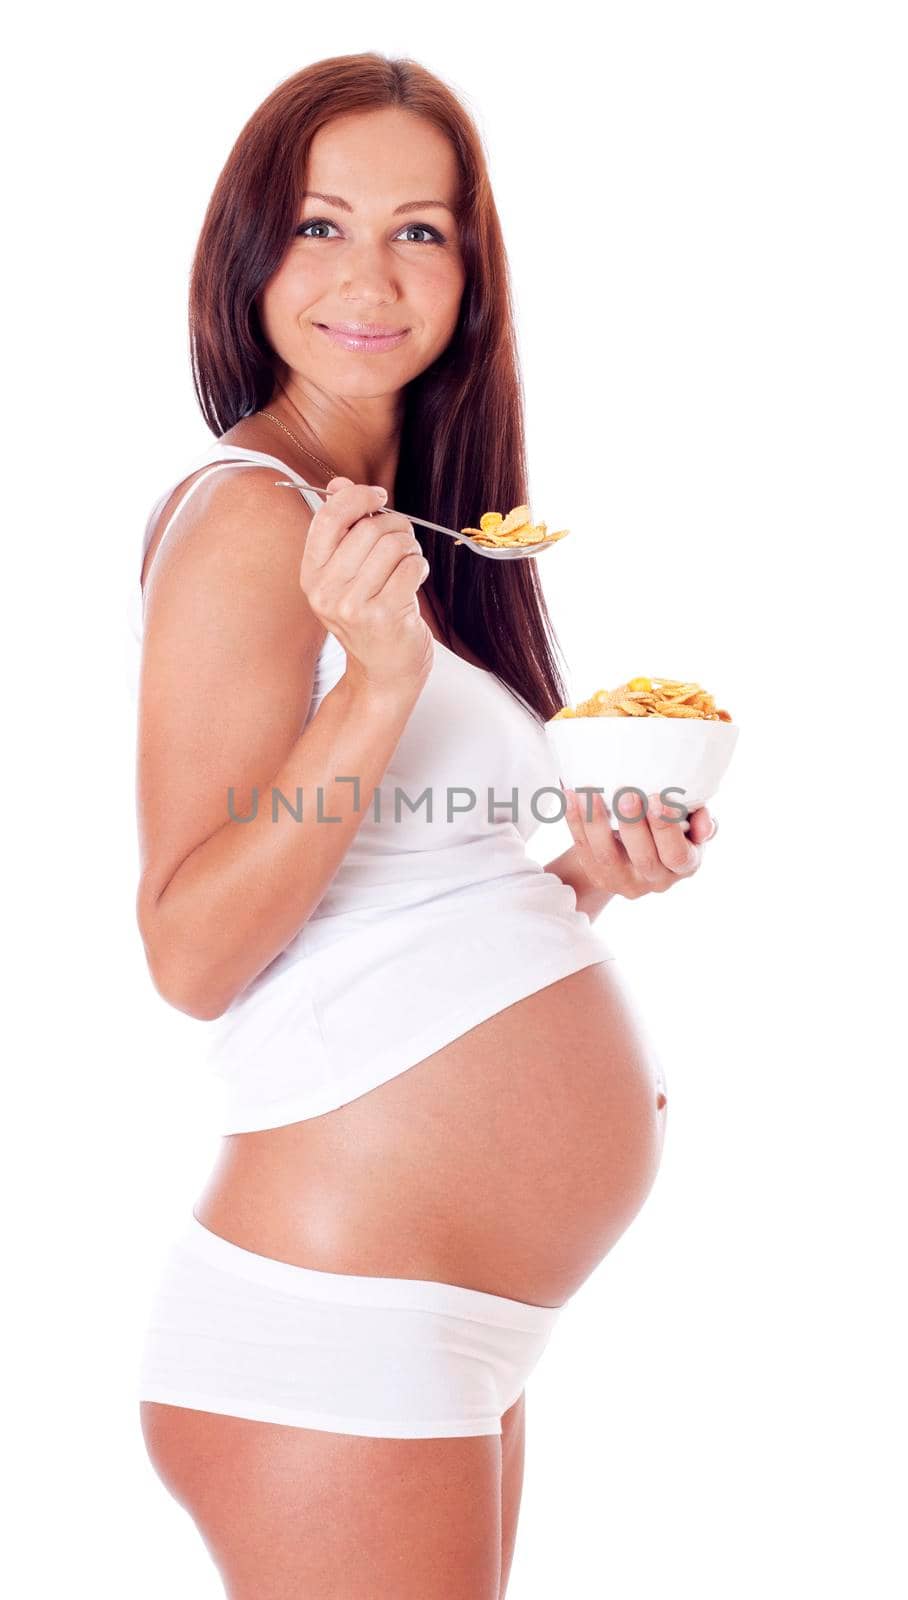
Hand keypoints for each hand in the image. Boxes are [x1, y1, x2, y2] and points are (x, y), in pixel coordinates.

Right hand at [300, 477, 434, 693]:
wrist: (383, 673)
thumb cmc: (369, 617)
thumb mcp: (346, 575)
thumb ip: (342, 528)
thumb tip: (339, 483)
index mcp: (311, 575)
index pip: (328, 517)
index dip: (358, 497)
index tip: (379, 498)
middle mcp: (326, 590)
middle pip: (369, 528)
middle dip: (396, 526)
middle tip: (403, 541)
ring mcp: (353, 605)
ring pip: (394, 544)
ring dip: (410, 548)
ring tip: (408, 564)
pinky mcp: (384, 615)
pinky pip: (411, 566)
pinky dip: (420, 567)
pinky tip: (414, 582)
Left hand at [563, 789, 718, 899]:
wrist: (634, 853)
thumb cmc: (669, 829)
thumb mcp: (692, 826)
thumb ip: (700, 821)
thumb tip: (702, 819)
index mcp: (684, 866)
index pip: (678, 855)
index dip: (668, 829)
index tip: (660, 799)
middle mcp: (655, 879)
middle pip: (644, 859)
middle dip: (634, 826)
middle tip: (627, 795)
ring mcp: (623, 880)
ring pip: (607, 855)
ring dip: (597, 822)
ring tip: (590, 793)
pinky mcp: (597, 874)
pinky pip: (582, 848)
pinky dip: (575, 820)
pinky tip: (571, 795)